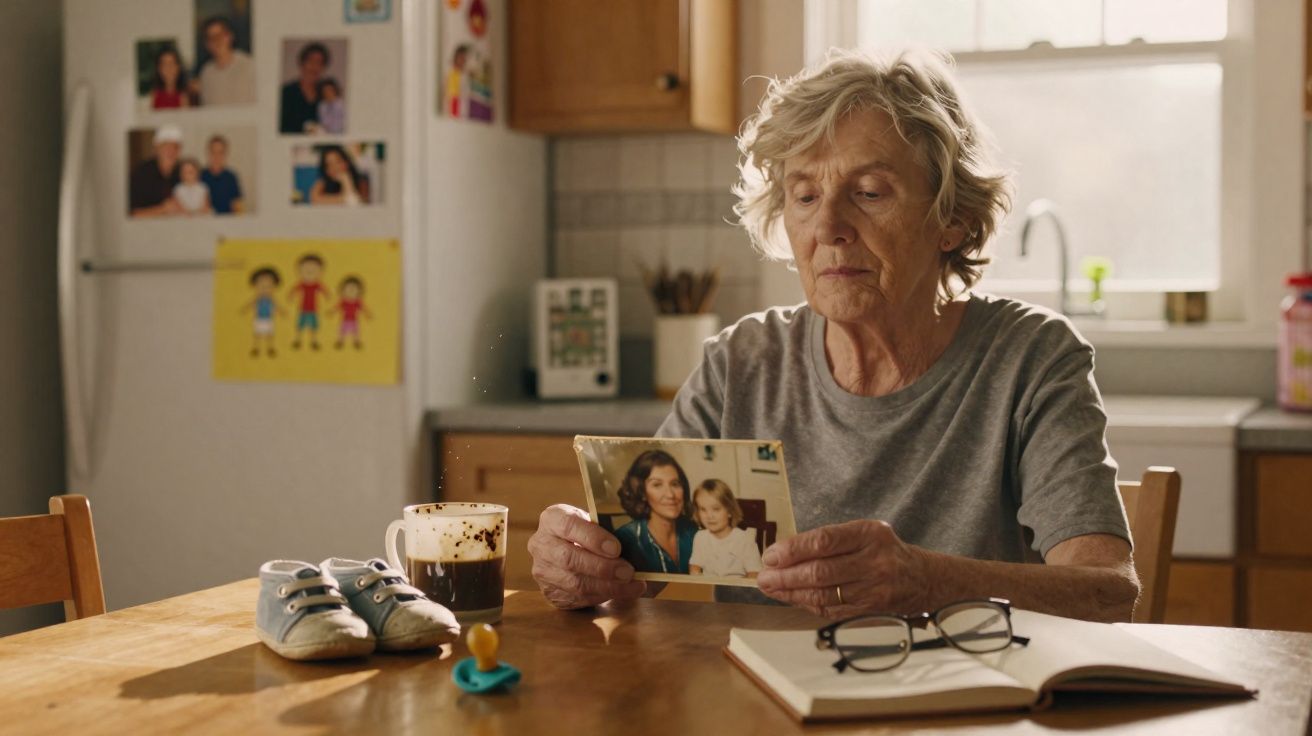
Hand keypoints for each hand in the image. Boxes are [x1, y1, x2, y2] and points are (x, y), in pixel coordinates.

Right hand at [527, 504, 643, 609]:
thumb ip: (606, 529)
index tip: (616, 548)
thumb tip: (636, 543)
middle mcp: (541, 545)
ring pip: (574, 583)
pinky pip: (578, 598)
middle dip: (603, 568)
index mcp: (552, 519)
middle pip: (570, 559)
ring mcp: (543, 571)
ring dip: (607, 587)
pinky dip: (603, 596)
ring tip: (632, 585)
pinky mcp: (550, 592)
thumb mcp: (591, 520)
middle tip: (628, 571)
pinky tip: (622, 592)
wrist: (565, 547)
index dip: (593, 538)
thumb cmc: (586, 531)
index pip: (569, 526)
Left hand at [756, 520, 929, 619]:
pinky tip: (790, 598)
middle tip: (764, 576)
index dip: (793, 550)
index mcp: (870, 534)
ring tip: (770, 588)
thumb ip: (829, 539)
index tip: (771, 556)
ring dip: (790, 593)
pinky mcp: (869, 610)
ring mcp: (873, 589)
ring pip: (823, 594)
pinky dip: (806, 604)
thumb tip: (785, 552)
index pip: (824, 541)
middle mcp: (874, 562)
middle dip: (786, 576)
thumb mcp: (863, 532)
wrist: (921, 578)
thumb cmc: (883, 550)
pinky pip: (830, 609)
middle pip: (821, 572)